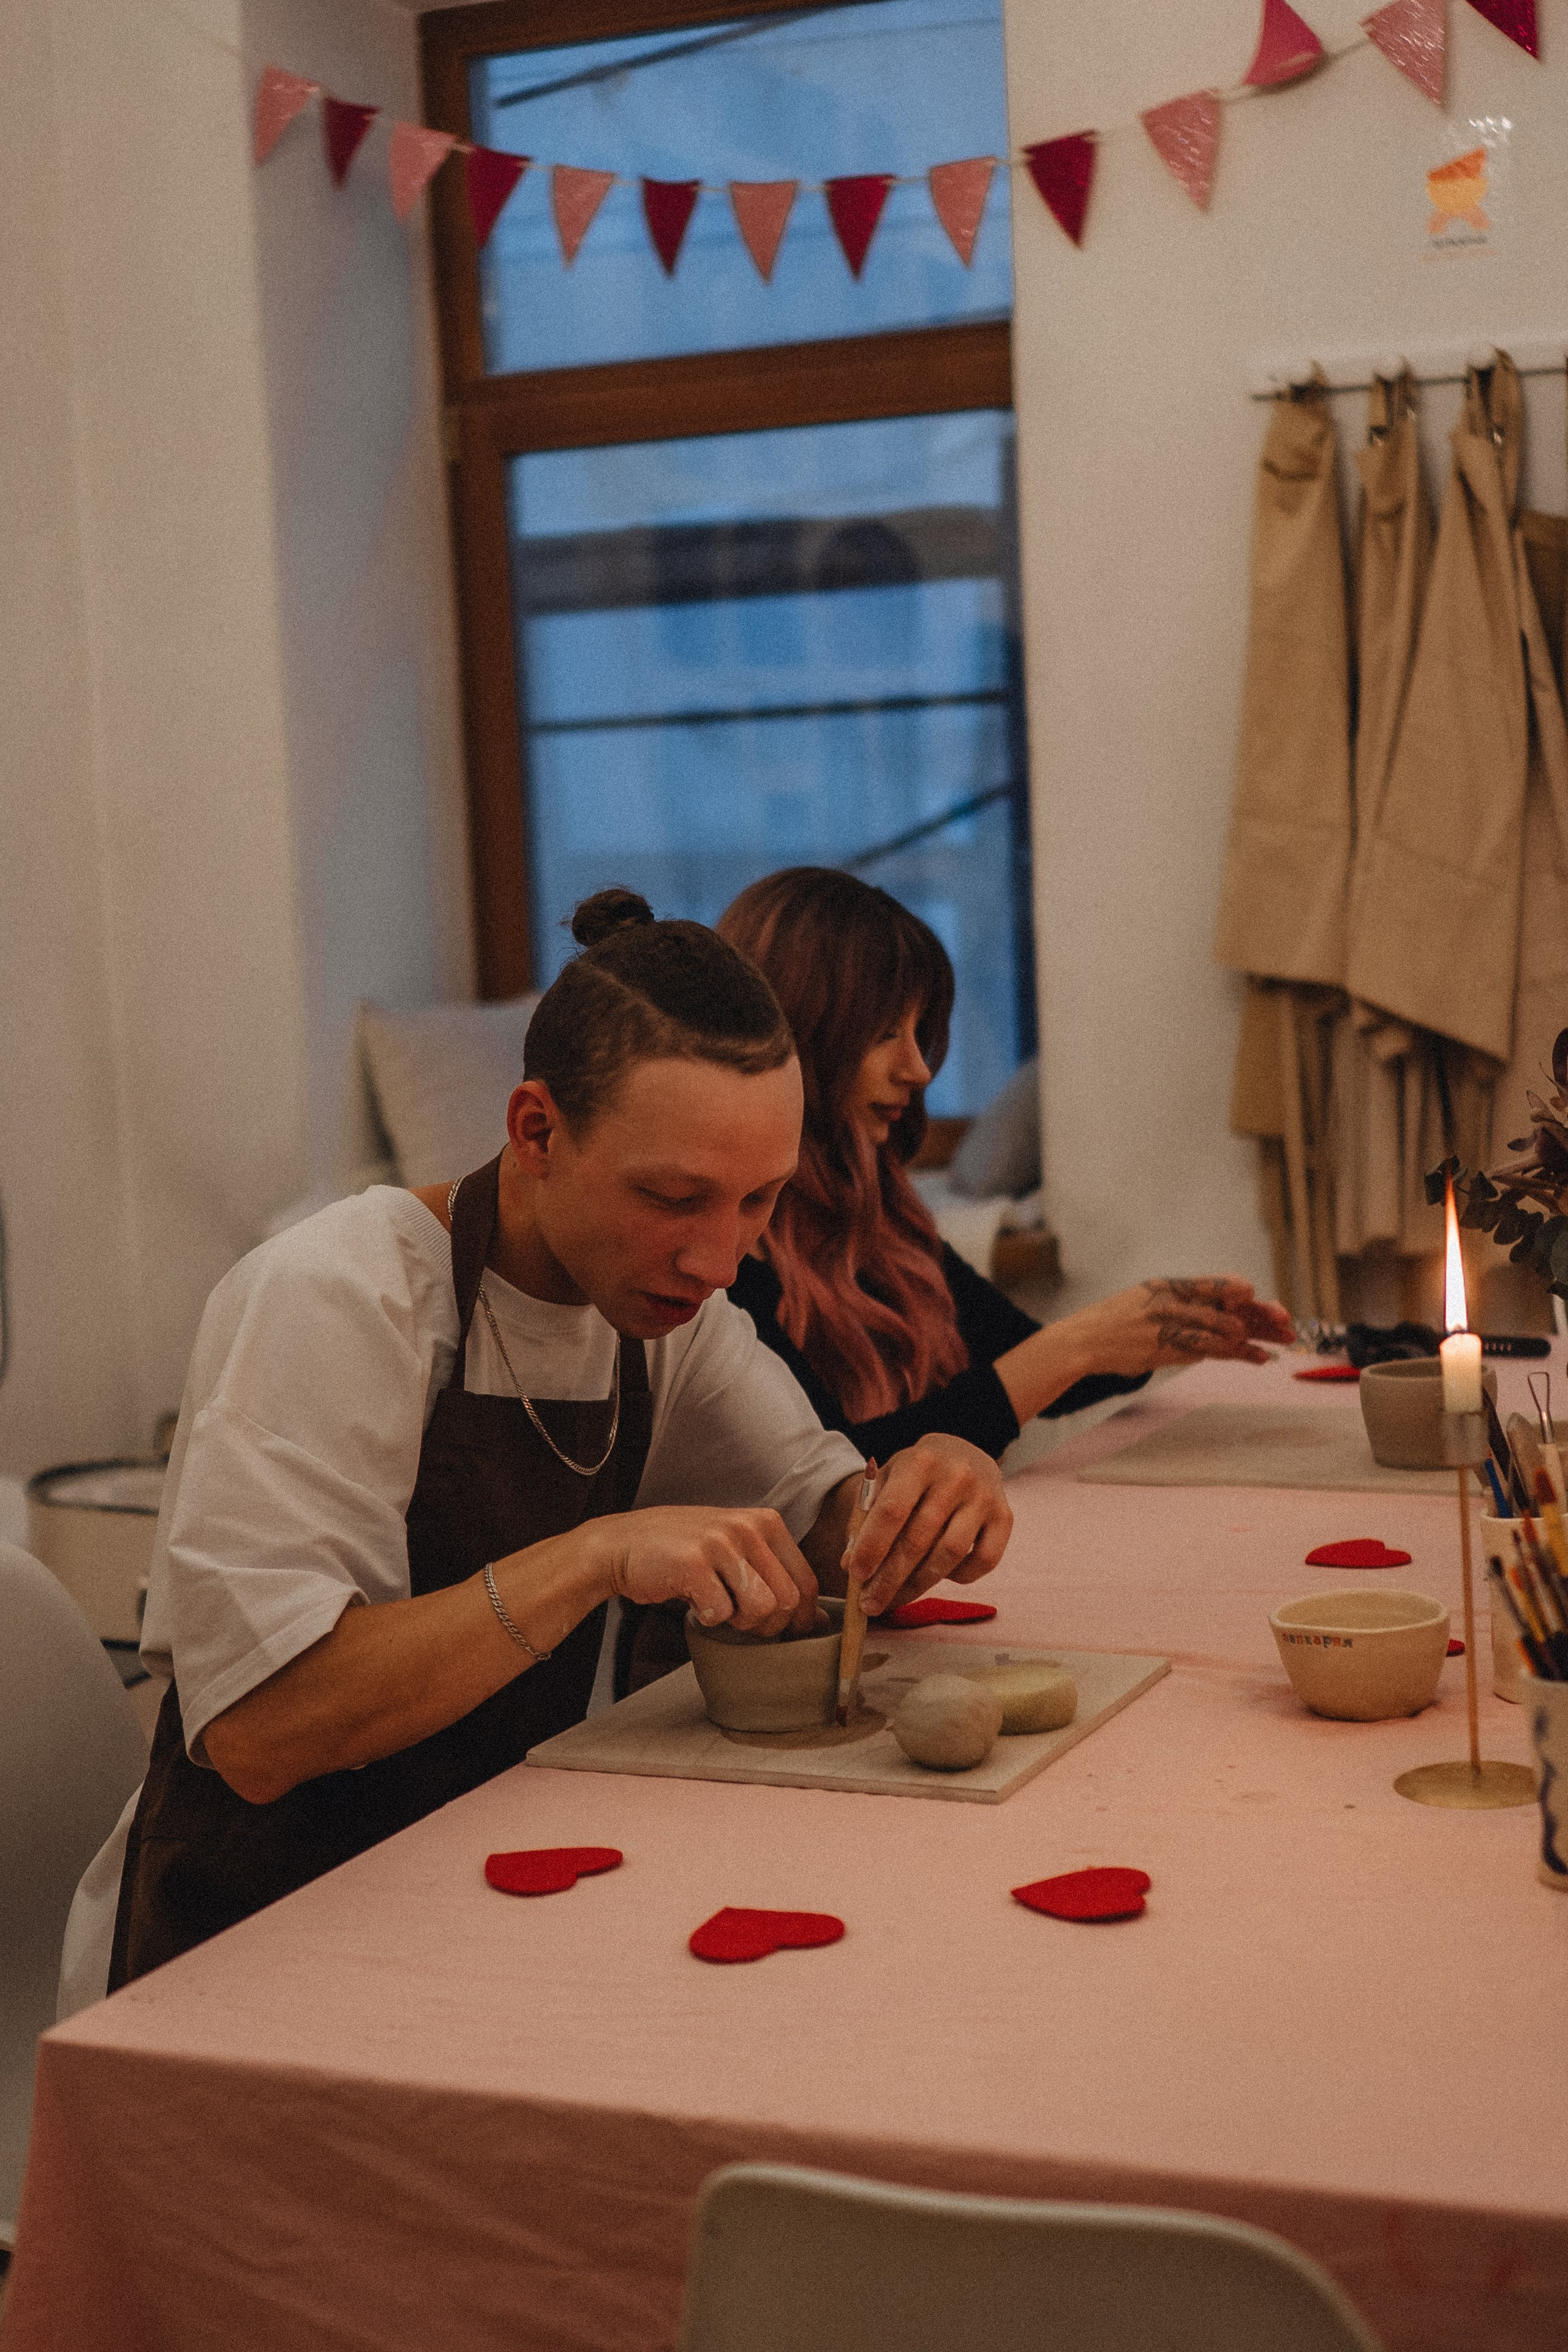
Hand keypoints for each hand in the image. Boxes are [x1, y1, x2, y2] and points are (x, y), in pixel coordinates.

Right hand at [589, 1505, 818, 1637]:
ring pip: (761, 1608)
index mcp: (766, 1522)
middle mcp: (747, 1527)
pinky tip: (692, 1599)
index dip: (799, 1618)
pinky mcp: (693, 1563)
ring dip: (738, 1621)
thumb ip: (775, 1576)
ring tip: (716, 1604)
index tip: (780, 1630)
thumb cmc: (684, 1552)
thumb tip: (820, 1622)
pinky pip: (720, 1612)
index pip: (807, 1582)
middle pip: (788, 1601)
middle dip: (767, 1624)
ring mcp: (720, 1543)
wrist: (622, 1544)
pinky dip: (706, 1617)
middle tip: (738, 1619)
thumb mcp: (736, 1550)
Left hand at [845, 1435, 1011, 1617]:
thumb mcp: (886, 1481)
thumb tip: (851, 1565)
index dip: (872, 1546)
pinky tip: (939, 1575)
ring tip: (895, 1597)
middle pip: (919, 1539)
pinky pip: (983, 1561)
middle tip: (870, 1604)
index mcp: (920, 1461)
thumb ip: (865, 1518)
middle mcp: (956, 1476)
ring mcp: (984, 1497)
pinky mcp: (1005, 1517)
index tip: (855, 1574)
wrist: (965, 1455)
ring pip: (949, 1555)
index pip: (892, 1510)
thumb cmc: (916, 1475)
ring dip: (919, 1584)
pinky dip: (959, 1576)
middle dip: (890, 1578)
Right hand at [1064, 1276, 1294, 1377]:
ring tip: (1275, 1345)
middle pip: (1229, 1307)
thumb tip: (1212, 1307)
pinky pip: (1211, 1352)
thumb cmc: (1117, 1321)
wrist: (1084, 1340)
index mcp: (1170, 1285)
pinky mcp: (1168, 1349)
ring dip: (1254, 1339)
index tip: (1265, 1302)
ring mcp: (1171, 1325)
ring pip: (1225, 1331)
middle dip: (1262, 1316)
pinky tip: (1257, 1357)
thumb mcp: (1148, 1298)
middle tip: (1287, 1325)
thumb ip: (1180, 1301)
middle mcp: (1174, 1301)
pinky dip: (1239, 1355)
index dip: (1246, 1294)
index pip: (1219, 1284)